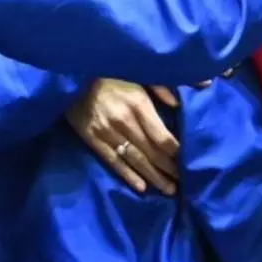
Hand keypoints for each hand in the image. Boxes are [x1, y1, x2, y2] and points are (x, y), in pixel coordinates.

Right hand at [66, 78, 179, 194]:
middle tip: (185, 182)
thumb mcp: (137, 71)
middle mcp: (125, 122)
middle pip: (152, 152)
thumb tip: (180, 104)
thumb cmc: (108, 72)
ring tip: (169, 189)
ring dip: (154, 177)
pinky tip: (141, 187)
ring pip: (135, 160)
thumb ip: (161, 86)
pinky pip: (113, 161)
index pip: (163, 137)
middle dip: (170, 169)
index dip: (177, 152)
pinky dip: (128, 176)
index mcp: (138, 104)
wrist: (70, 74)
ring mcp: (107, 132)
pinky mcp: (92, 139)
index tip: (190, 160)